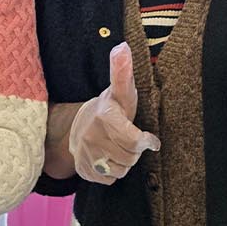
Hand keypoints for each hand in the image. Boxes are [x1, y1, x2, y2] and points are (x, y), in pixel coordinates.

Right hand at [68, 42, 159, 183]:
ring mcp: (86, 154)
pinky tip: (109, 158)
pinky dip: (113, 172)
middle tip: (130, 140)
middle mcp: (92, 136)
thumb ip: (122, 71)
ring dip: (124, 162)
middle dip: (134, 151)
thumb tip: (123, 46)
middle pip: (129, 157)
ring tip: (119, 148)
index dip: (145, 141)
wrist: (77, 126)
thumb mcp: (120, 91)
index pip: (133, 139)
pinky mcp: (84, 170)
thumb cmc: (110, 109)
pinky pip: (109, 179)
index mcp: (105, 116)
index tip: (150, 140)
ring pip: (121, 170)